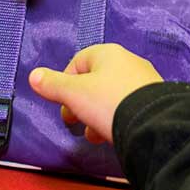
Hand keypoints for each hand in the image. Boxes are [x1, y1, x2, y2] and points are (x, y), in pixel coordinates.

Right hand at [27, 43, 161, 144]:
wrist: (153, 124)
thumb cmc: (108, 102)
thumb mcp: (74, 94)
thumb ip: (52, 85)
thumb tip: (34, 76)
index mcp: (108, 53)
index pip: (77, 62)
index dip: (64, 83)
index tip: (61, 104)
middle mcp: (128, 62)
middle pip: (95, 81)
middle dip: (80, 103)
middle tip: (74, 122)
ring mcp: (145, 81)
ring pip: (111, 96)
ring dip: (96, 114)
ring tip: (93, 135)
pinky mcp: (156, 101)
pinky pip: (128, 107)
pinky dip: (116, 119)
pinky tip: (112, 135)